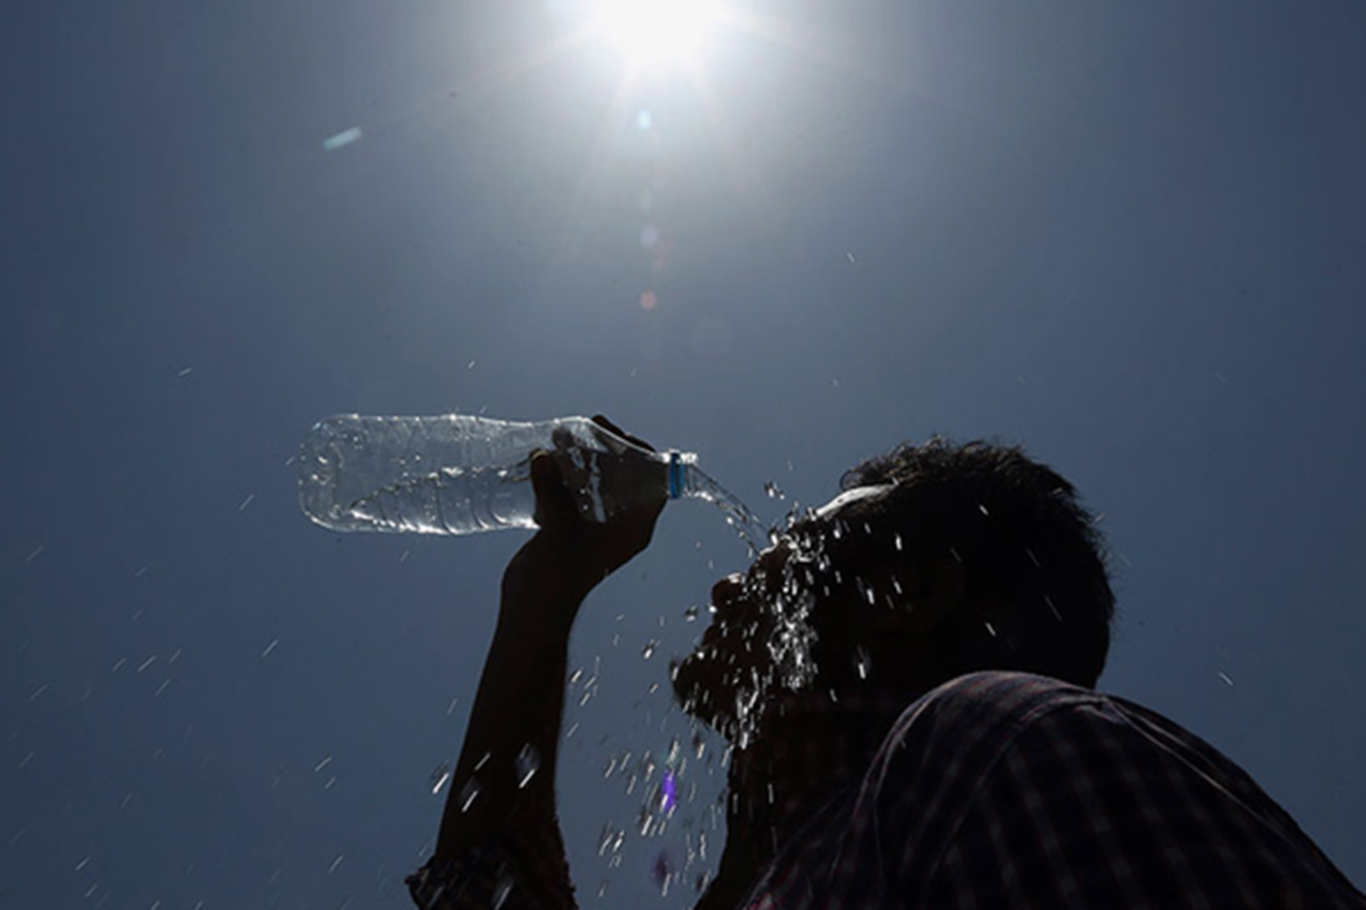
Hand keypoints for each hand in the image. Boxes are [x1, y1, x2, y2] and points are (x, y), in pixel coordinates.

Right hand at [501, 416, 666, 626]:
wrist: (532, 608)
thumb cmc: (555, 581)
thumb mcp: (558, 533)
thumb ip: (553, 493)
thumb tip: (544, 457)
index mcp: (635, 528)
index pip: (655, 481)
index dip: (641, 452)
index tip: (618, 433)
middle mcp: (622, 523)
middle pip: (627, 473)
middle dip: (608, 447)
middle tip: (588, 425)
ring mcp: (597, 523)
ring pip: (599, 477)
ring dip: (583, 455)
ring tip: (561, 435)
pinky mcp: (573, 523)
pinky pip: (577, 488)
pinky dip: (566, 470)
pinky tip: (547, 456)